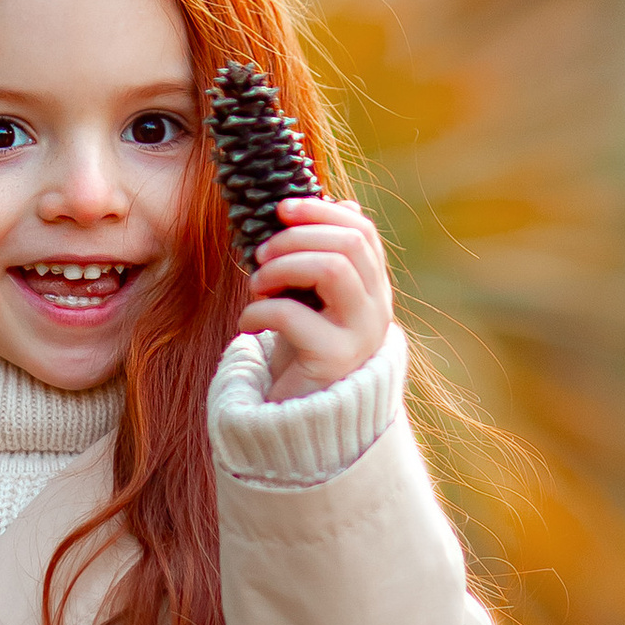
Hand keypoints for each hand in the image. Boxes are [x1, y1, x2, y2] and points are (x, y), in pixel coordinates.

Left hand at [245, 197, 393, 402]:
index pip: (362, 232)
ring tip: (256, 285)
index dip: (321, 212)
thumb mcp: (312, 299)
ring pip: (332, 269)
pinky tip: (248, 323)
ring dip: (283, 267)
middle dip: (296, 238)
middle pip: (348, 244)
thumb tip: (337, 203)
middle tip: (260, 255)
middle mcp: (376, 311)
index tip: (281, 209)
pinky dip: (261, 310)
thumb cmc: (301, 350)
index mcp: (373, 290)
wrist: (301, 421)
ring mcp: (359, 337)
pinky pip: (295, 316)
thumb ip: (323, 258)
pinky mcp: (332, 361)